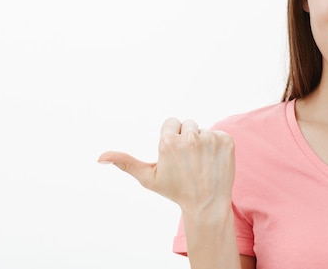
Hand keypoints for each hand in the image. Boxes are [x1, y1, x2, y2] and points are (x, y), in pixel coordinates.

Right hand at [99, 118, 234, 212]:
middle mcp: (190, 137)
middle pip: (188, 124)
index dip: (172, 138)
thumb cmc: (175, 190)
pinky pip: (219, 134)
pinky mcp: (227, 141)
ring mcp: (210, 139)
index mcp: (169, 141)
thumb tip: (100, 157)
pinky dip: (218, 146)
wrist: (207, 204)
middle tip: (189, 161)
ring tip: (201, 163)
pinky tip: (214, 162)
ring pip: (203, 130)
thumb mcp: (148, 178)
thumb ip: (126, 163)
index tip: (175, 155)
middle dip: (187, 138)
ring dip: (203, 143)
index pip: (171, 123)